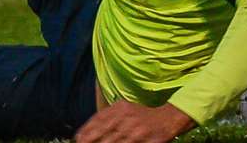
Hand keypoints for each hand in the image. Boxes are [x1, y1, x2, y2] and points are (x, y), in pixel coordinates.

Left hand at [76, 100, 193, 142]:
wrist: (168, 118)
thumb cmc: (143, 117)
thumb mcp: (125, 110)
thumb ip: (108, 118)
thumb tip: (84, 133)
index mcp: (120, 107)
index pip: (97, 119)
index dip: (85, 131)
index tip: (77, 139)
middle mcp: (126, 117)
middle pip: (101, 133)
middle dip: (89, 141)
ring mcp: (134, 130)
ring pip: (111, 142)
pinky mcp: (142, 139)